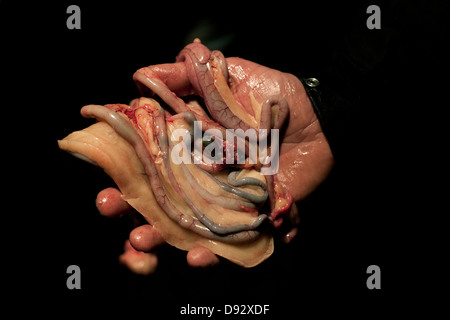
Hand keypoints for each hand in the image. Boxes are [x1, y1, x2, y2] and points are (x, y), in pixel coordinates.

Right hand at [96, 54, 333, 271]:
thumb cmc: (272, 94)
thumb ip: (185, 75)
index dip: (122, 174)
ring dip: (160, 239)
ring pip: (184, 227)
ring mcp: (223, 199)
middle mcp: (200, 176)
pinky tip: (199, 255)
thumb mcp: (227, 74)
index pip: (147, 164)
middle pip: (158, 200)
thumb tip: (138, 76)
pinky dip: (213, 253)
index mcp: (189, 145)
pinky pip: (227, 242)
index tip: (104, 182)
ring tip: (144, 243)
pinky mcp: (250, 216)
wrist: (318, 118)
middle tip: (110, 208)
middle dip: (129, 211)